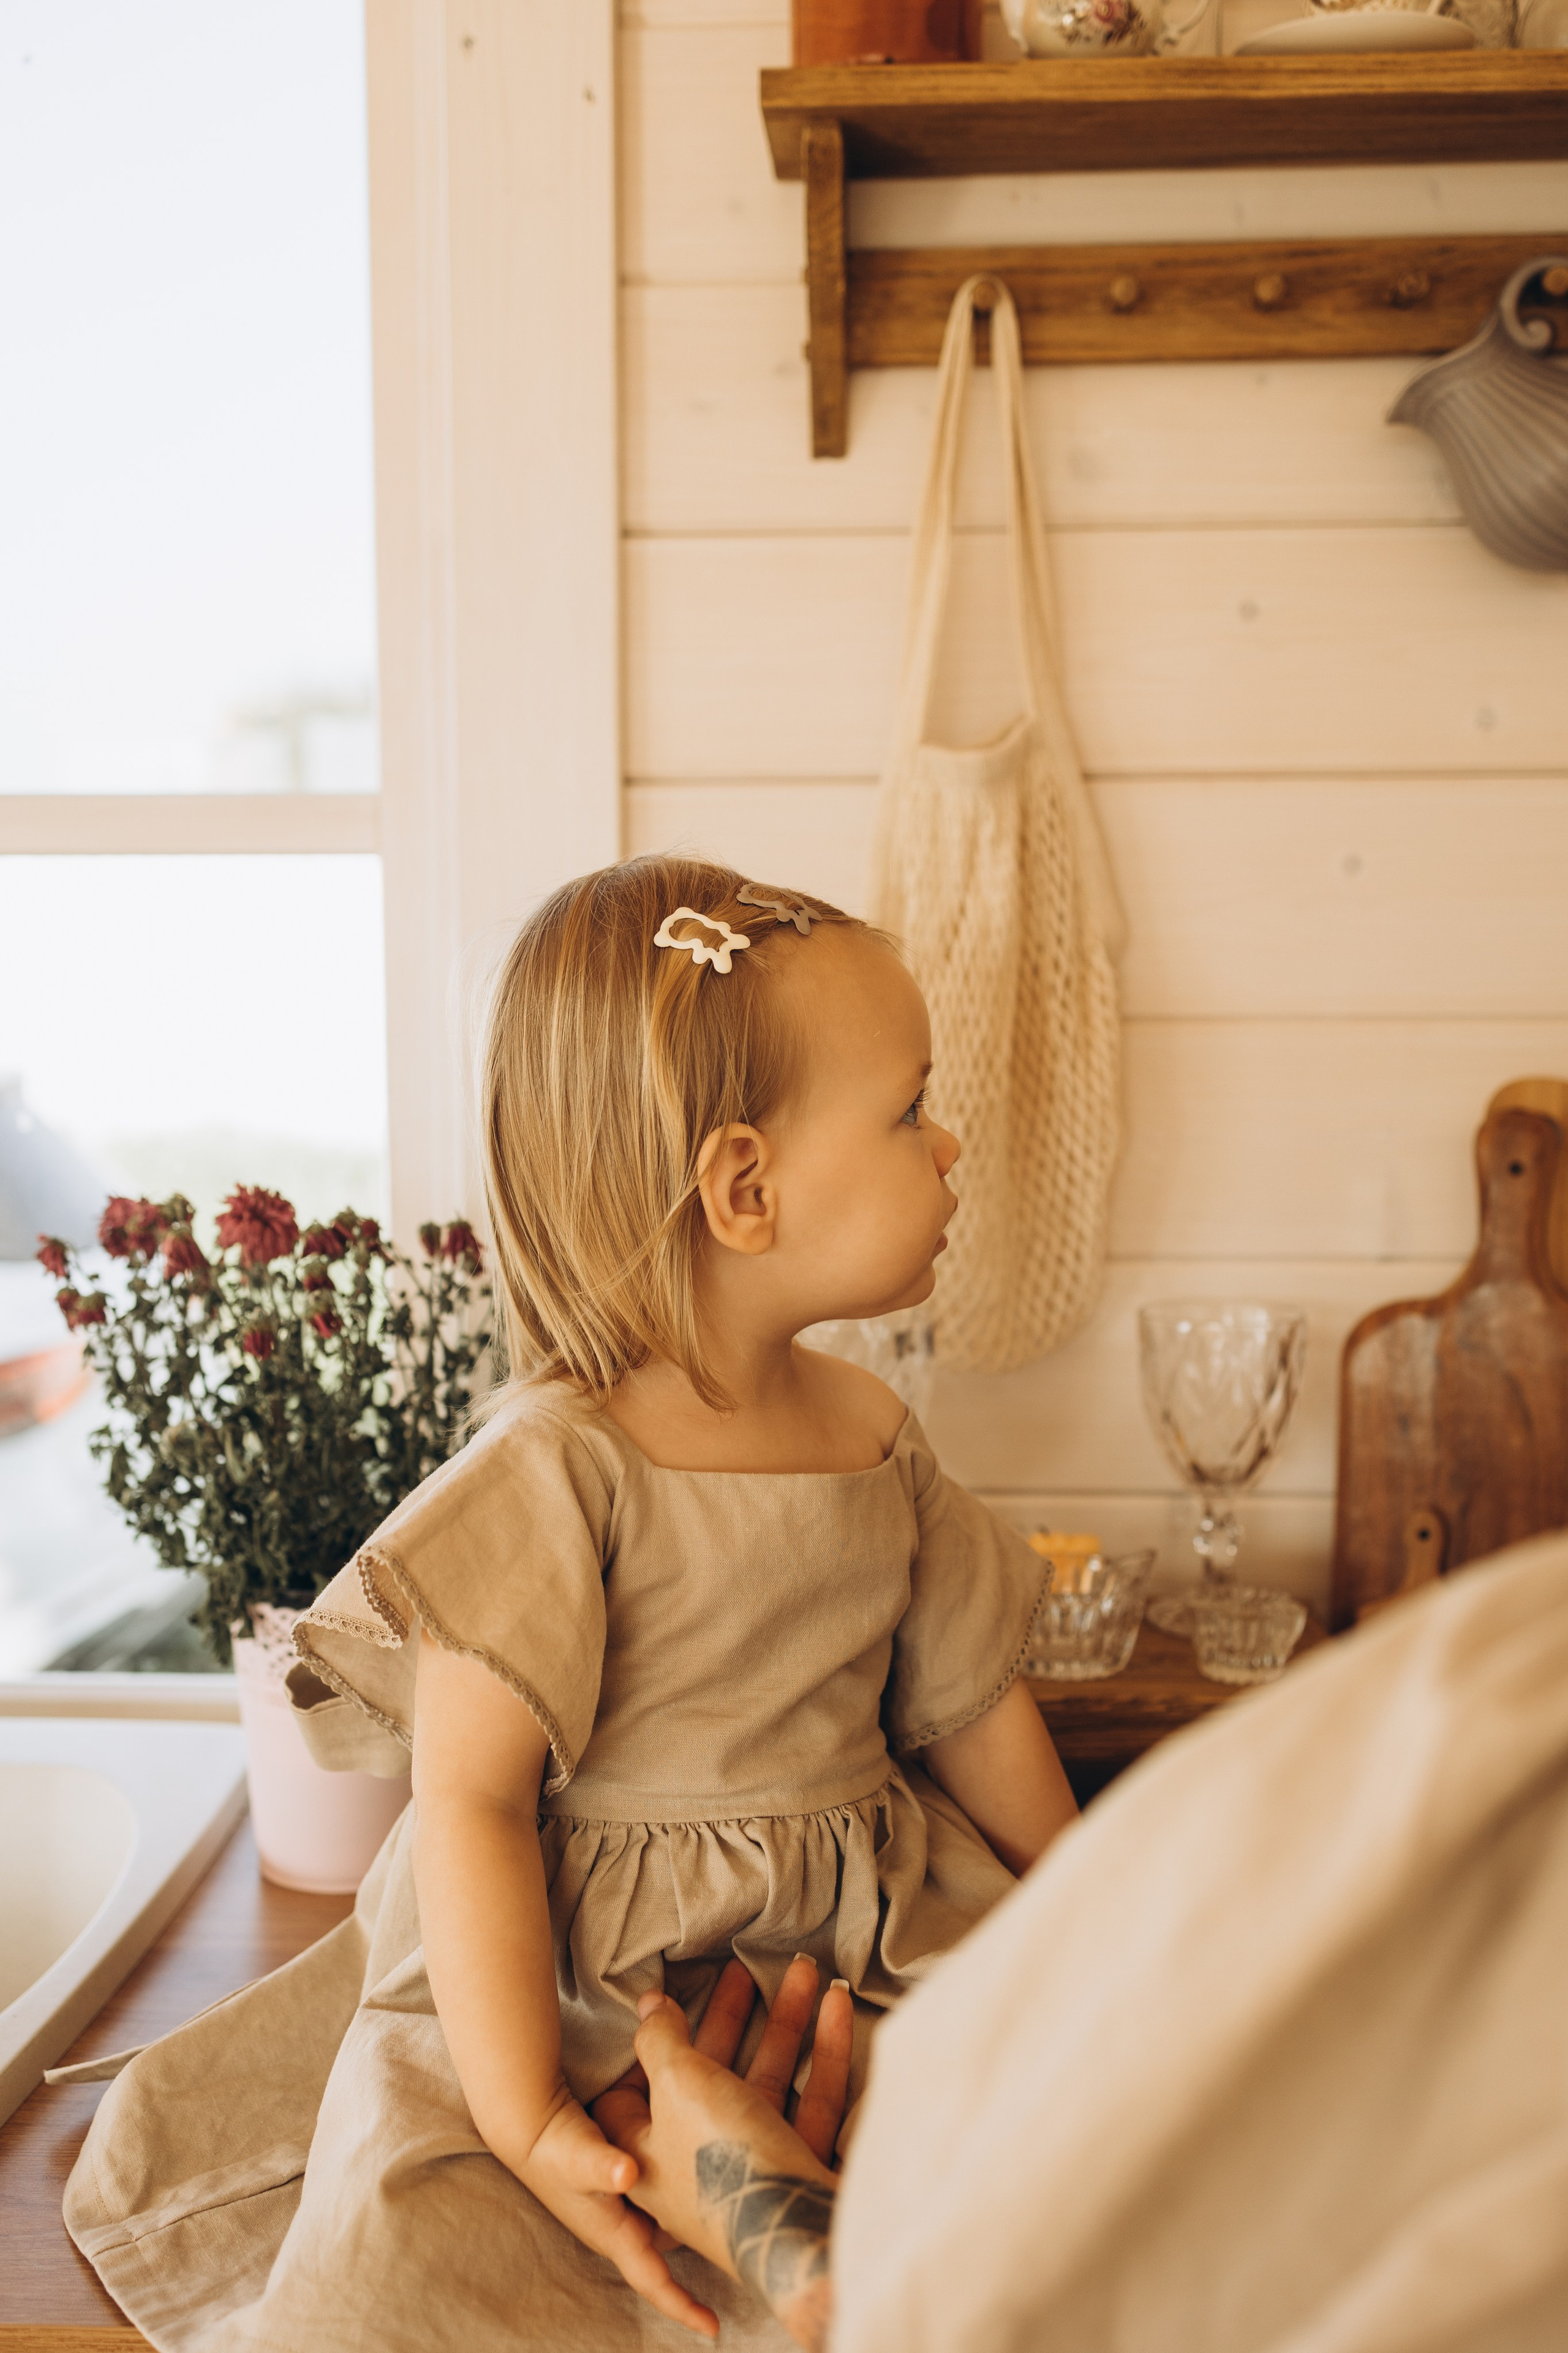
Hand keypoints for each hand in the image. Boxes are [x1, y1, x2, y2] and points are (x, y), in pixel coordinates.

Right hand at [516, 2089, 718, 2338]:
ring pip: (673, 2221)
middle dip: (705, 2245)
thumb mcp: (579, 2158)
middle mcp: (626, 2229)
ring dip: (699, 2214)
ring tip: (736, 2203)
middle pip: (675, 2249)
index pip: (654, 2282)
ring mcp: (628, 2209)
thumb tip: (627, 2174)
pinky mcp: (631, 2185)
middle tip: (743, 2233)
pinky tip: (709, 2169)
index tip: (714, 2327)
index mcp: (617, 2236)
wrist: (536, 2127)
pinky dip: (686, 2190)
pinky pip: (666, 2196)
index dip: (682, 2306)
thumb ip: (600, 2166)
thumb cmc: (557, 2150)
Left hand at [595, 1957, 851, 2350]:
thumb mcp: (678, 2084)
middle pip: (709, 2076)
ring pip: (764, 2082)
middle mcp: (693, 2165)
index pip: (631, 2093)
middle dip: (732, 2016)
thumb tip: (648, 2005)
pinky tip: (837, 2008)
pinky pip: (806, 2103)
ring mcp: (748, 2170)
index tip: (667, 2001)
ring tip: (804, 1969)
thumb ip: (660, 2039)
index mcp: (647, 2152)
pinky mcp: (793, 2171)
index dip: (646, 2046)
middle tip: (746, 1967)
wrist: (795, 2232)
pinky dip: (821, 2054)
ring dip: (786, 2023)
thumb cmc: (721, 2156)